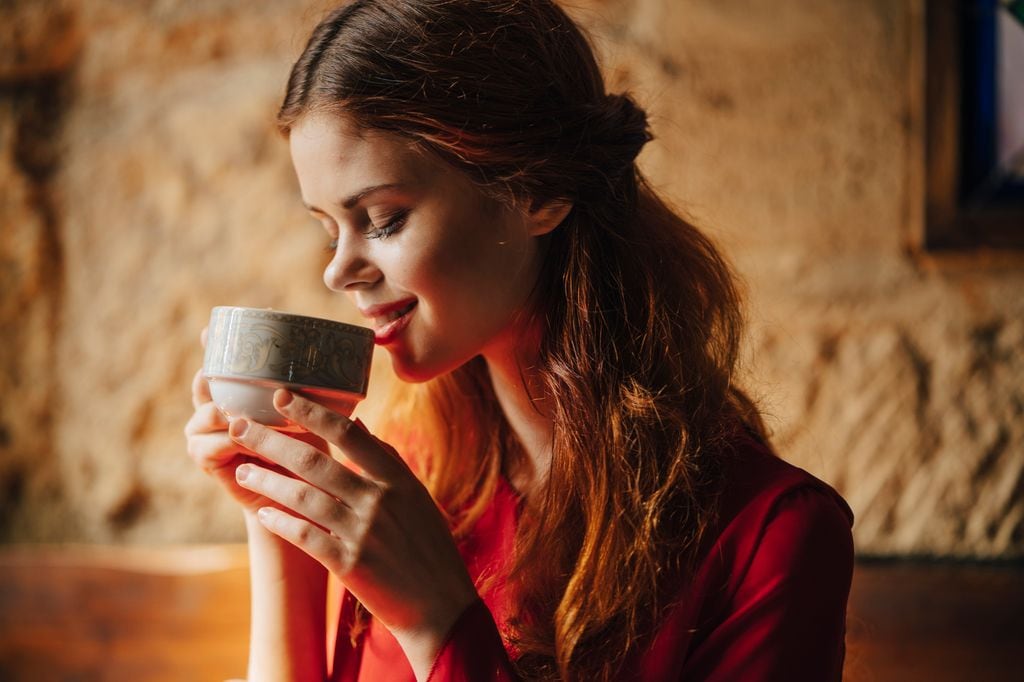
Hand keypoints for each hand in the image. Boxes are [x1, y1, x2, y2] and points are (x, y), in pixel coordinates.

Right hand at [183, 329, 328, 514]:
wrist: (299, 498)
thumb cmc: (308, 449)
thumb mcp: (309, 415)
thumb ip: (309, 393)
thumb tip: (329, 360)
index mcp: (238, 393)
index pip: (221, 364)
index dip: (212, 347)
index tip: (208, 330)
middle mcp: (216, 409)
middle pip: (203, 385)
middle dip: (210, 377)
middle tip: (218, 372)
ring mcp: (206, 434)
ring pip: (205, 415)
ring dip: (223, 414)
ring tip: (240, 416)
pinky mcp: (207, 460)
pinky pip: (207, 447)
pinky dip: (226, 443)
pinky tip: (244, 442)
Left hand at [228, 389, 478, 657]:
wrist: (441, 605)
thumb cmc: (429, 548)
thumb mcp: (417, 496)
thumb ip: (387, 460)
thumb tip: (359, 423)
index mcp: (397, 479)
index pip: (349, 434)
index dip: (312, 412)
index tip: (282, 395)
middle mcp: (379, 500)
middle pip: (316, 461)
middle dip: (272, 440)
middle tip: (239, 426)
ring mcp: (363, 533)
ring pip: (303, 497)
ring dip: (267, 481)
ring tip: (243, 470)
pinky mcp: (350, 565)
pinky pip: (305, 536)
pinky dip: (281, 522)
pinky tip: (262, 513)